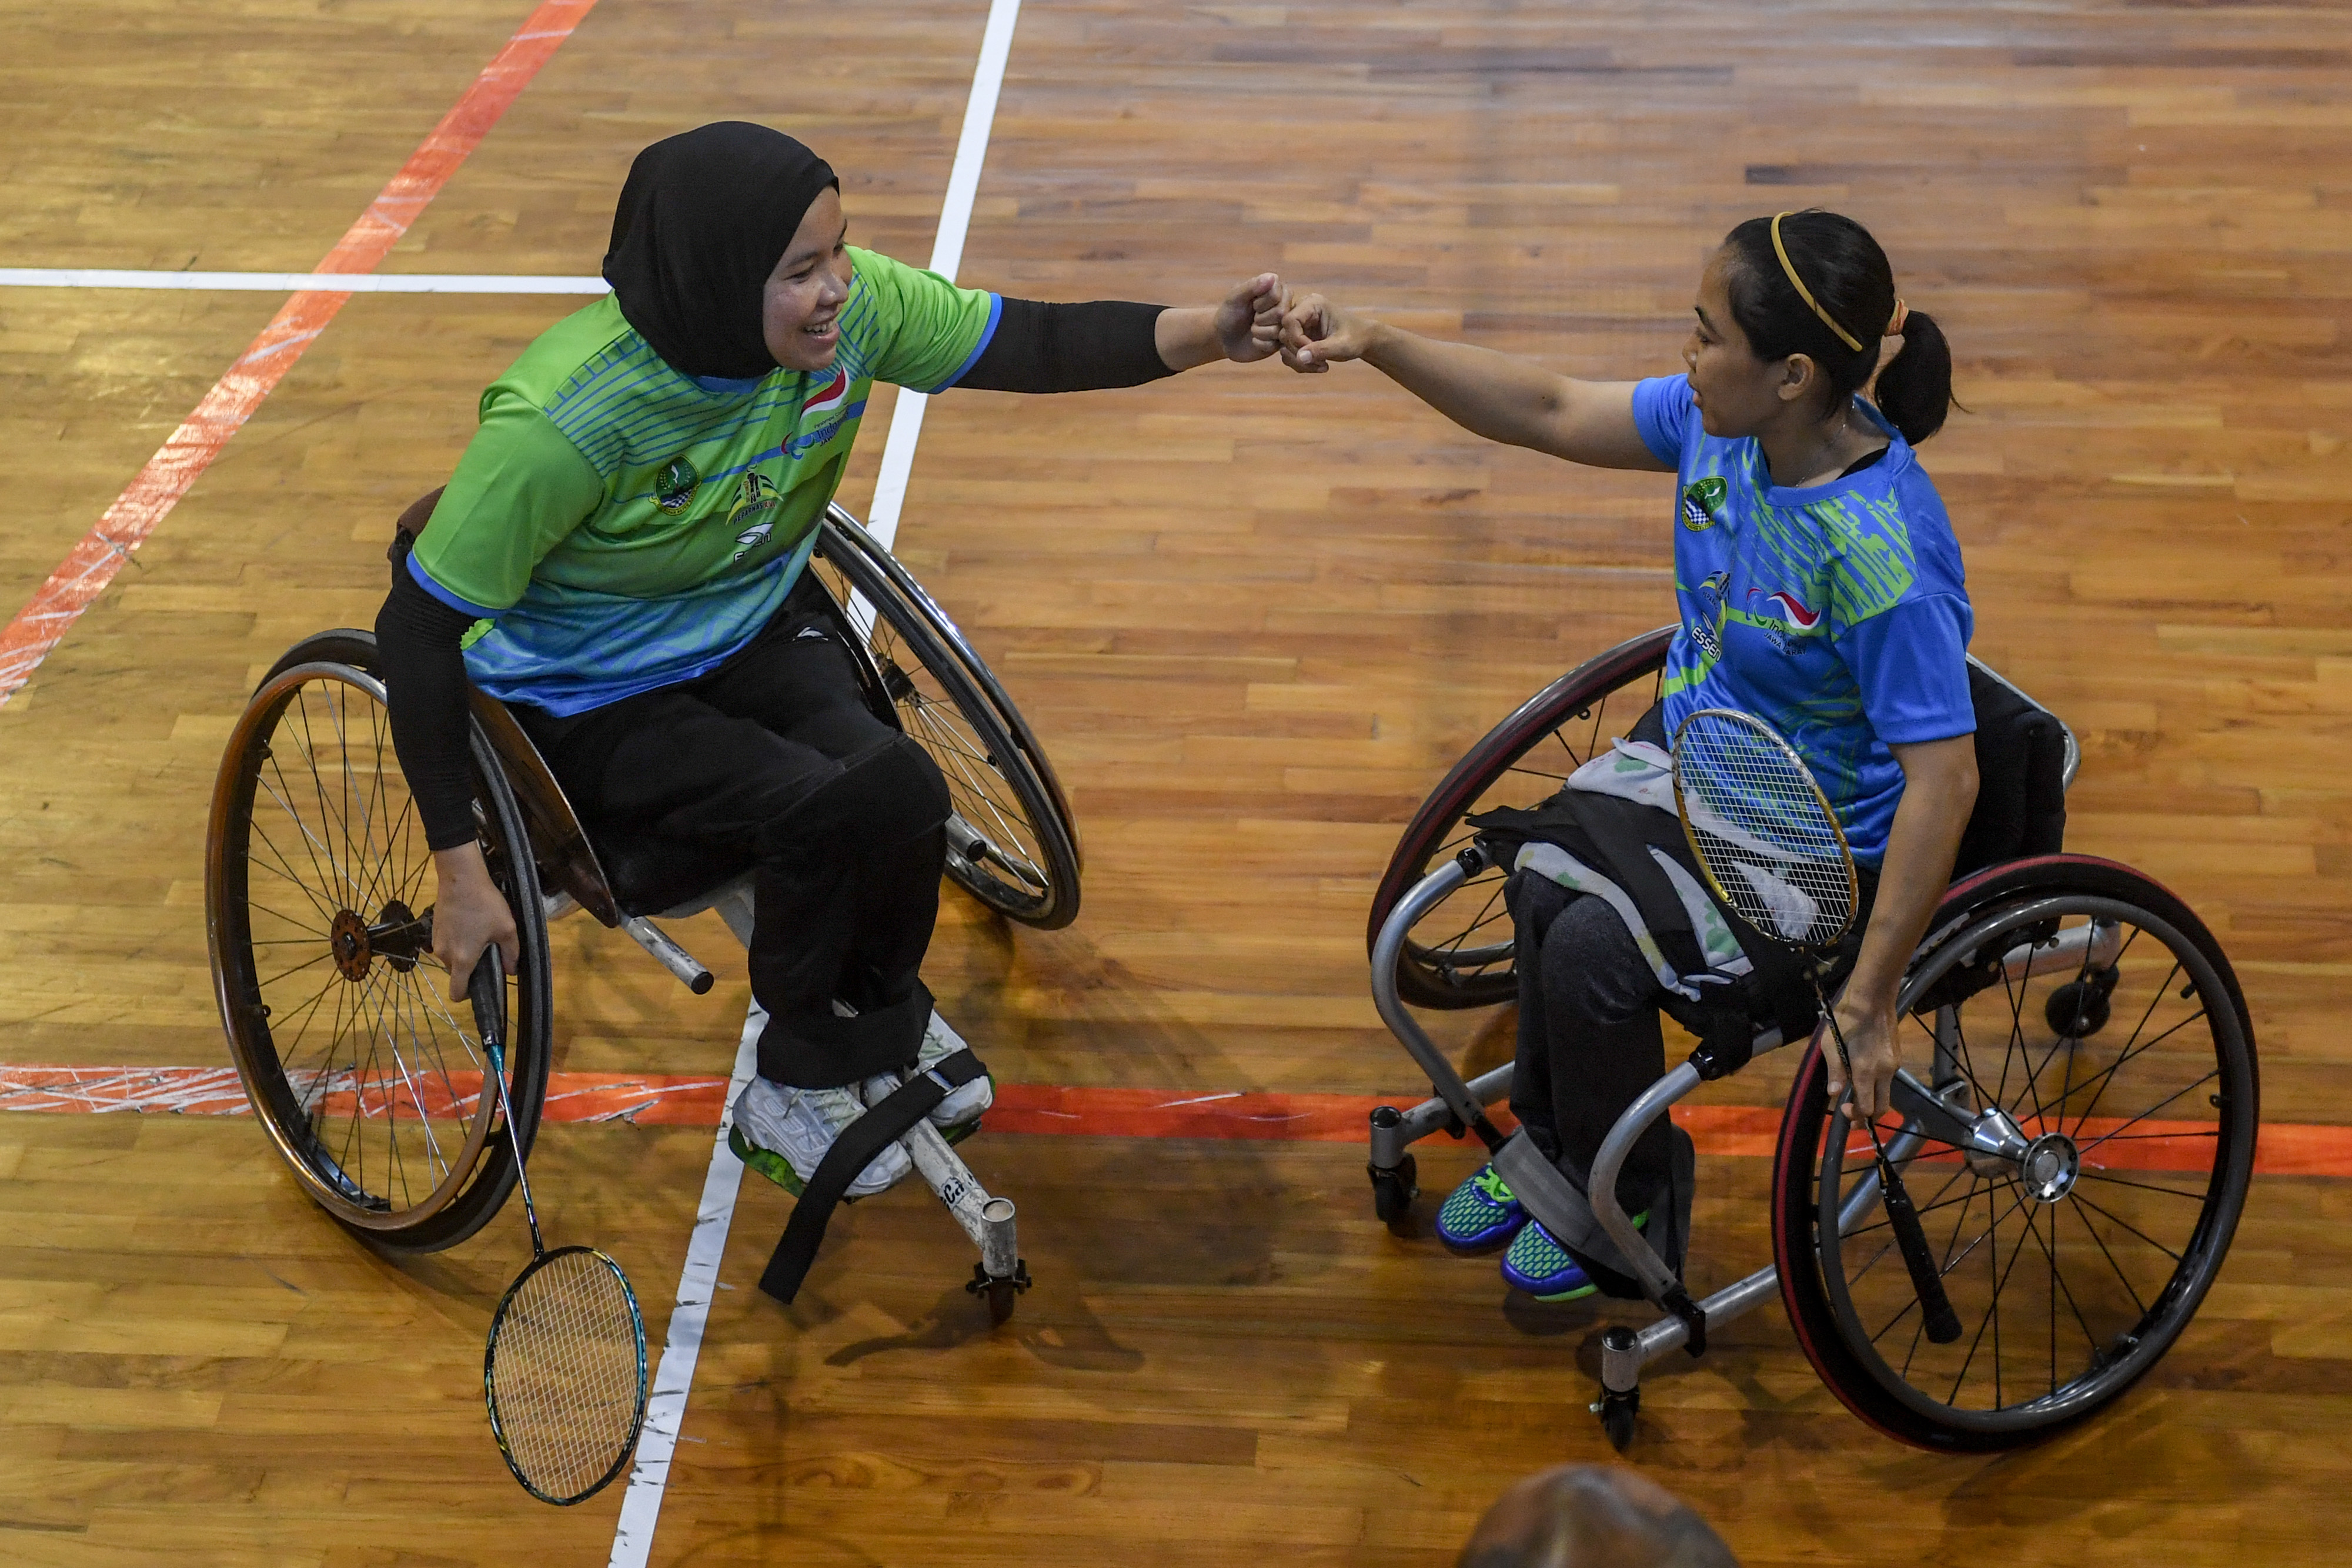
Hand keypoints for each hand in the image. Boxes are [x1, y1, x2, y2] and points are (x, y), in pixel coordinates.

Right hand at [431, 842, 518, 1002]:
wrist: (460, 878)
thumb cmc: (485, 904)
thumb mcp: (507, 929)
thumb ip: (511, 954)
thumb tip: (511, 971)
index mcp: (462, 960)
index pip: (457, 992)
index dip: (467, 995)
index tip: (480, 987)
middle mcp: (444, 955)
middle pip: (456, 974)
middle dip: (471, 969)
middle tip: (487, 952)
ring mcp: (436, 942)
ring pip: (451, 958)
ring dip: (464, 953)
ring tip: (480, 935)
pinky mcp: (434, 930)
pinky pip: (447, 944)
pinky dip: (457, 941)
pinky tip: (470, 925)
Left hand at [1213, 271, 1289, 363]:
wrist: (1223, 338)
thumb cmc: (1229, 313)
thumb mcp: (1235, 297)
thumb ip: (1252, 286)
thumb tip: (1272, 276)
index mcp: (1276, 288)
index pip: (1277, 294)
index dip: (1261, 302)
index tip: (1252, 303)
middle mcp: (1284, 304)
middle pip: (1281, 312)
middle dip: (1260, 318)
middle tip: (1252, 317)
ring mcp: (1284, 324)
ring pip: (1278, 330)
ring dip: (1258, 331)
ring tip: (1252, 328)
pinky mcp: (1280, 342)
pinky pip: (1274, 345)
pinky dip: (1260, 343)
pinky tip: (1255, 340)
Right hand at [1278, 292, 1375, 372]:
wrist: (1362, 340)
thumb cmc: (1356, 338)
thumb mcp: (1342, 345)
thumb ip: (1321, 350)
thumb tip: (1300, 357)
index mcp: (1313, 304)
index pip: (1290, 321)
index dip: (1297, 340)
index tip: (1314, 353)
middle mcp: (1302, 310)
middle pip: (1284, 334)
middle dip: (1300, 354)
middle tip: (1321, 363)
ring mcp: (1299, 324)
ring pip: (1284, 346)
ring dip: (1301, 362)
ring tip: (1322, 366)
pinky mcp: (1298, 336)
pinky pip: (1289, 353)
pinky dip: (1301, 364)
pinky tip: (1317, 365)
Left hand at [1821, 990, 1898, 1124]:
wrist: (1873, 998)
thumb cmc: (1846, 1020)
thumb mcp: (1831, 1045)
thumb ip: (1834, 1071)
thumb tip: (1834, 1094)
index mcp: (1866, 1070)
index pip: (1867, 1107)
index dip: (1855, 1115)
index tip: (1843, 1111)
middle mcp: (1884, 1072)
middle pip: (1882, 1107)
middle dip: (1867, 1116)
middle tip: (1851, 1115)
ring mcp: (1894, 1065)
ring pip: (1886, 1093)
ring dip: (1872, 1099)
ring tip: (1855, 1094)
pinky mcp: (1897, 1057)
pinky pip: (1888, 1079)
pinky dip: (1877, 1085)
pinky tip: (1864, 1075)